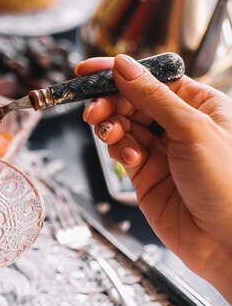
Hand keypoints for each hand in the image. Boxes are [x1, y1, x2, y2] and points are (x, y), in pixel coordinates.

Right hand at [76, 54, 231, 300]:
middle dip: (109, 102)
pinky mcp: (144, 174)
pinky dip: (118, 150)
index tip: (88, 70)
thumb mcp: (191, 129)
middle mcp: (178, 125)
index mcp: (199, 105)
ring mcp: (160, 150)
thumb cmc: (227, 183)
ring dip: (110, 125)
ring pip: (122, 125)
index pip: (152, 78)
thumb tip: (123, 65)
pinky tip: (128, 158)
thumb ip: (152, 96)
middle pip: (131, 100)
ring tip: (109, 133)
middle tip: (93, 109)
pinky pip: (121, 151)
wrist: (225, 240)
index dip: (119, 72)